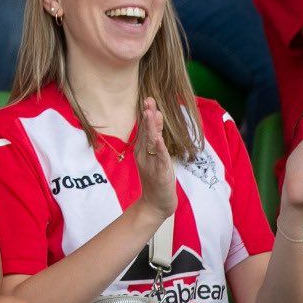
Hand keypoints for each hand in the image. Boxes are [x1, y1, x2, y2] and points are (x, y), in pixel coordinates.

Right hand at [134, 97, 177, 218]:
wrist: (155, 204)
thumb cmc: (156, 178)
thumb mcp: (155, 154)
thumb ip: (154, 134)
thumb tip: (156, 114)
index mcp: (142, 149)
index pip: (144, 128)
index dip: (145, 113)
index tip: (147, 99)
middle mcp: (144, 155)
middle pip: (145, 132)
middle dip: (147, 116)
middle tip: (148, 100)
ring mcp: (150, 164)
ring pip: (151, 143)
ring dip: (151, 128)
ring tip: (150, 113)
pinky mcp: (159, 173)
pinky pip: (160, 158)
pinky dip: (159, 148)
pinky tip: (158, 139)